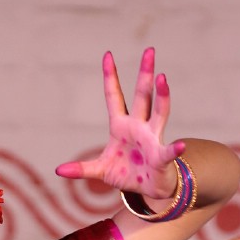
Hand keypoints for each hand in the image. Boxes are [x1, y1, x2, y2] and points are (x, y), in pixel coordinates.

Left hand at [55, 47, 185, 201]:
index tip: (107, 55)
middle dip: (145, 74)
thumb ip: (81, 169)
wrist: (149, 189)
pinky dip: (175, 149)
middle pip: (142, 96)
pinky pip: (168, 151)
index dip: (110, 77)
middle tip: (149, 51)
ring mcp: (151, 139)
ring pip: (158, 113)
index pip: (114, 97)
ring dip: (161, 96)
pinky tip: (180, 145)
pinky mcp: (161, 157)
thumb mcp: (100, 170)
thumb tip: (59, 170)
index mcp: (121, 126)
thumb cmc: (127, 173)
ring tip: (162, 79)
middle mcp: (138, 127)